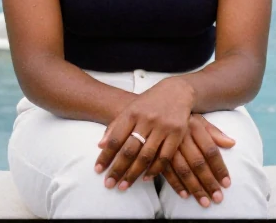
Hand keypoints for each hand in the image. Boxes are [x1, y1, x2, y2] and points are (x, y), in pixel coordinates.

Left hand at [94, 78, 193, 193]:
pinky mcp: (177, 133)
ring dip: (133, 174)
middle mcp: (146, 120)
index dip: (105, 156)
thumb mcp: (131, 109)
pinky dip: (154, 169)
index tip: (98, 170)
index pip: (115, 139)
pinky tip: (146, 178)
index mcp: (132, 113)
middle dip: (117, 169)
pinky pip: (164, 157)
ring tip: (124, 186)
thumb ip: (116, 126)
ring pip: (145, 156)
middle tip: (109, 184)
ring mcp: (163, 127)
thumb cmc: (150, 102)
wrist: (177, 91)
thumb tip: (100, 145)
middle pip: (129, 150)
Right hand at [156, 115, 235, 207]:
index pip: (211, 151)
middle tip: (218, 198)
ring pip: (183, 170)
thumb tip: (232, 143)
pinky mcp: (155, 153)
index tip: (227, 184)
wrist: (152, 109)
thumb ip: (214, 132)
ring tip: (204, 202)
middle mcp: (182, 137)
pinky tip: (184, 195)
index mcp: (194, 127)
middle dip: (209, 182)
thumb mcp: (198, 119)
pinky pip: (166, 171)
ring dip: (194, 187)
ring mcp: (168, 146)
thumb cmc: (180, 117)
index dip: (220, 168)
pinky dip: (175, 184)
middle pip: (198, 163)